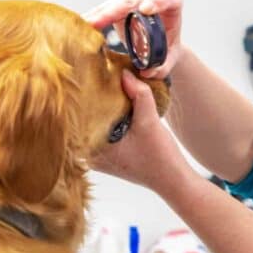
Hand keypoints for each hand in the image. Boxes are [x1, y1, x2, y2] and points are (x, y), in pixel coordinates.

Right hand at [81, 0, 182, 79]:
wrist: (160, 40)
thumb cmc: (167, 46)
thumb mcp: (169, 58)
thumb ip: (163, 66)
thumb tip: (147, 71)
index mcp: (172, 5)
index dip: (158, 1)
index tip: (146, 9)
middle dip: (117, 9)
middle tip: (102, 20)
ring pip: (116, 3)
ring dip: (100, 14)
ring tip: (86, 24)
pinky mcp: (118, 4)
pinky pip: (104, 8)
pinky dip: (93, 17)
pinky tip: (81, 25)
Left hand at [89, 69, 190, 192]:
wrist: (173, 180)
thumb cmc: (160, 157)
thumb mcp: (150, 121)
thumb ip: (139, 95)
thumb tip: (125, 72)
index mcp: (93, 150)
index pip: (79, 117)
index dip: (83, 95)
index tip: (86, 75)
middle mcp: (90, 156)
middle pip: (85, 120)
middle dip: (92, 100)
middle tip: (94, 75)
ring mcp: (99, 157)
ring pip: (94, 125)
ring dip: (101, 108)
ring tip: (105, 85)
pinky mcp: (108, 155)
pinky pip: (102, 131)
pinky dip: (108, 118)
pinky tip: (116, 102)